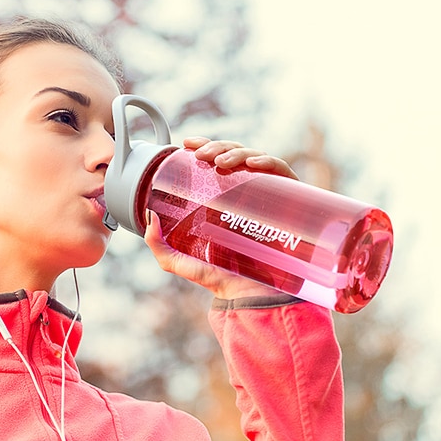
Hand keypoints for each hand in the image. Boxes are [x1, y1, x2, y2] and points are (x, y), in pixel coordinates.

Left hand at [144, 136, 297, 298]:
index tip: (187, 144)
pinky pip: (283, 173)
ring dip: (237, 151)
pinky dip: (269, 162)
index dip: (205, 145)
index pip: (218, 161)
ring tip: (221, 161)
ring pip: (256, 158)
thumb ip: (158, 245)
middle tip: (200, 155)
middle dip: (217, 146)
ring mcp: (270, 196)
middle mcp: (249, 193)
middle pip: (235, 155)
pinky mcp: (291, 202)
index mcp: (225, 199)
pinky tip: (252, 164)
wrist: (250, 296)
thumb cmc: (219, 279)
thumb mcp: (179, 262)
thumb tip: (149, 215)